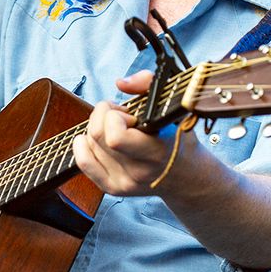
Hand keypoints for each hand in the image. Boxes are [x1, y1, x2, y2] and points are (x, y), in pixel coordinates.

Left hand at [73, 70, 175, 195]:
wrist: (186, 176)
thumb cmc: (178, 138)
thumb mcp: (173, 107)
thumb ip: (149, 84)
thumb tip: (120, 83)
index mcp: (157, 151)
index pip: (116, 138)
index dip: (116, 117)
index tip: (130, 114)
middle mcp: (140, 171)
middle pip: (97, 136)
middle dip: (103, 115)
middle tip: (121, 115)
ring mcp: (125, 182)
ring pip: (89, 144)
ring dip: (97, 128)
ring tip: (117, 128)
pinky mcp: (113, 188)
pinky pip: (84, 162)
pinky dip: (83, 145)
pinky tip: (96, 139)